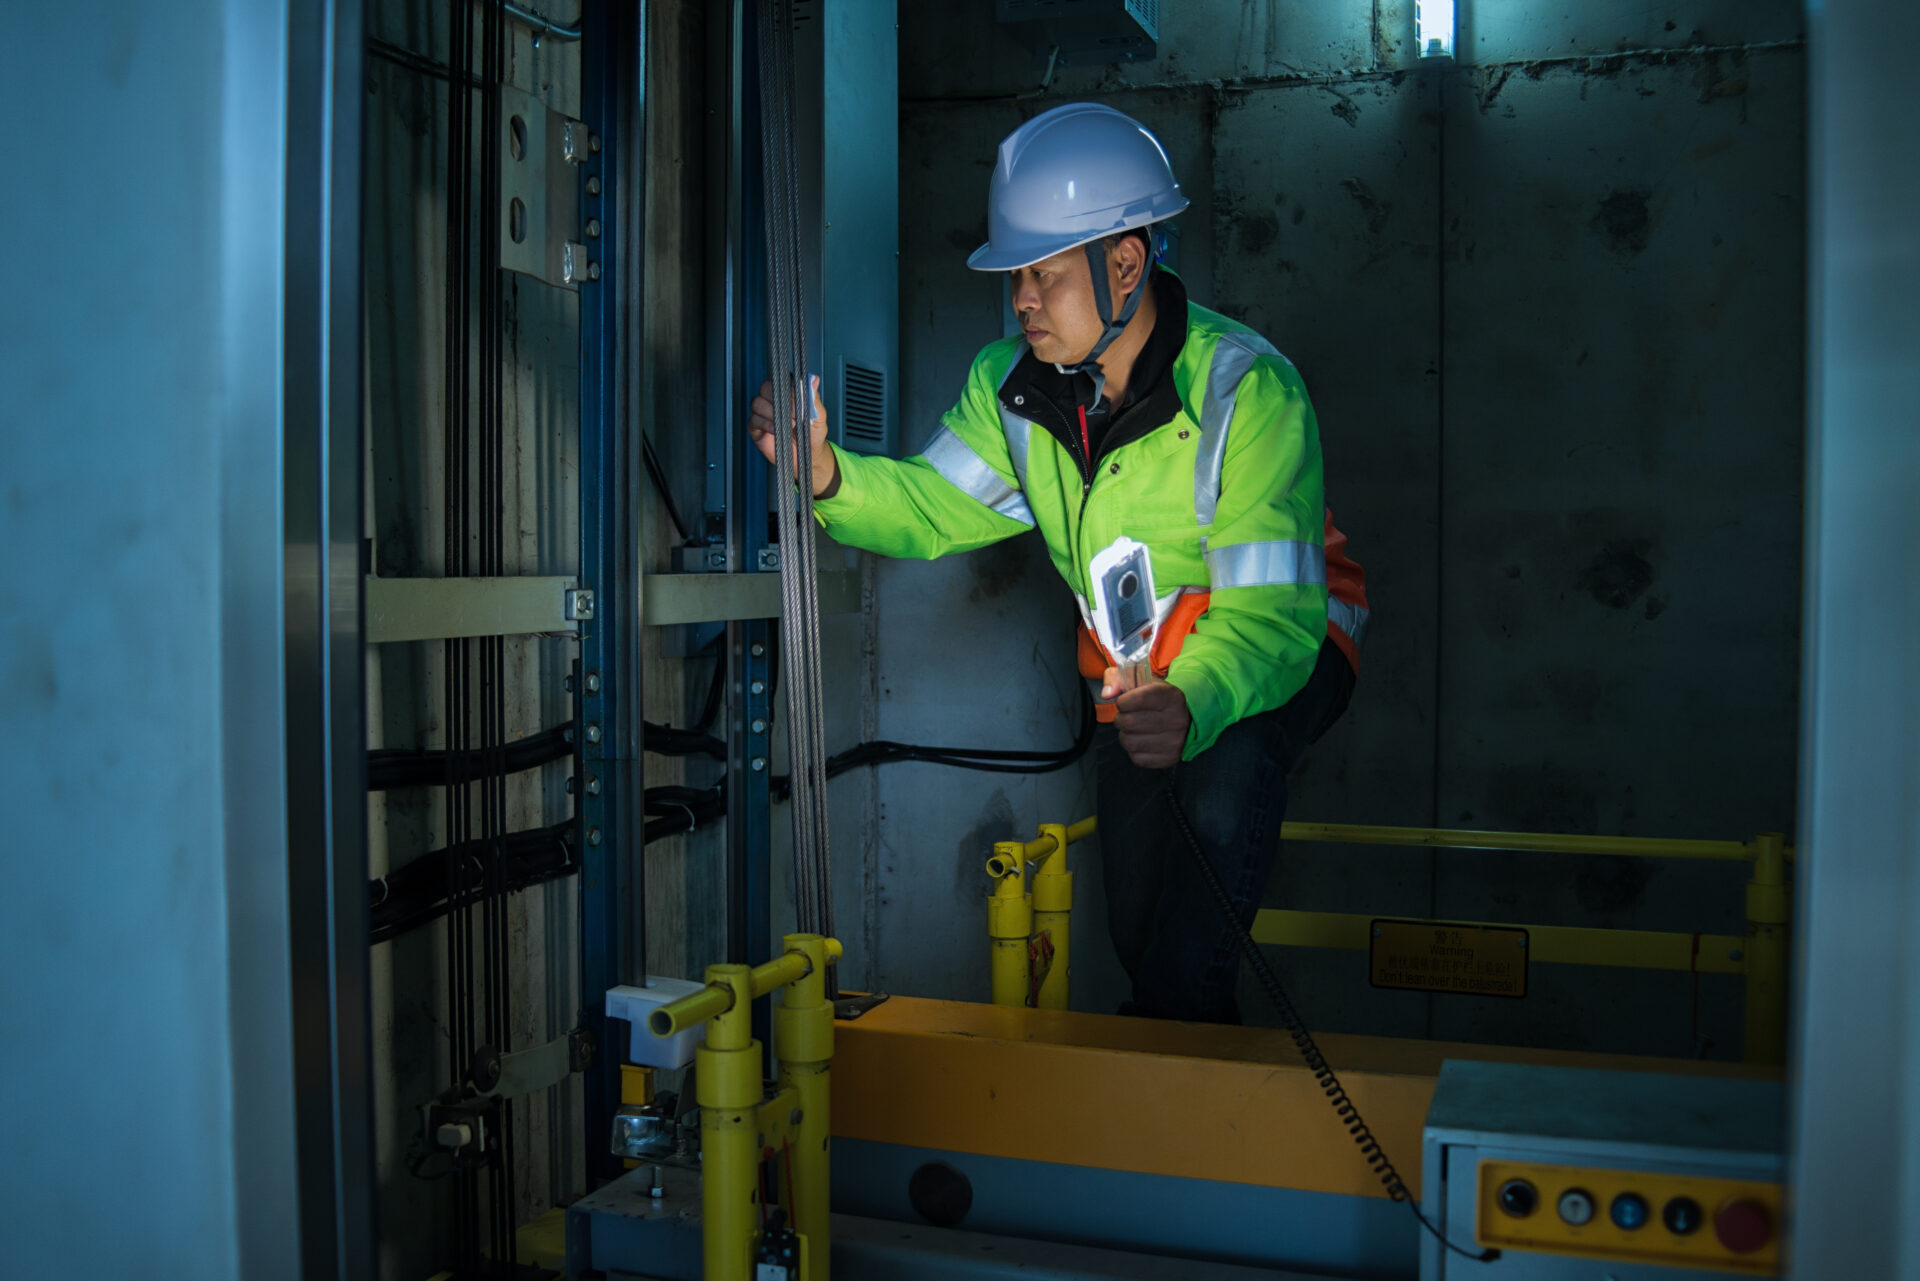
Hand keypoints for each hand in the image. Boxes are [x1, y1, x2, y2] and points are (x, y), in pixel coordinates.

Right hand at [748, 374, 837, 496]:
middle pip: (766, 388)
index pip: (782, 380)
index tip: (797, 399)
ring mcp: (762, 412)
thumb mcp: (819, 416)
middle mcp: (773, 400)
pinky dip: (765, 424)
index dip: (788, 388)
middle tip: (794, 414)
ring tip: (789, 425)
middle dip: (779, 401)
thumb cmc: (812, 434)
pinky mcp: (755, 427)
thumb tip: (814, 379)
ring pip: (757, 403)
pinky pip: (754, 420)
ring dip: (772, 413)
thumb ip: (814, 398)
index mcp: (787, 393)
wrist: (807, 457)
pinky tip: (776, 429)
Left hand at [1101, 666, 1189, 769]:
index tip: (1124, 702)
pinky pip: (1136, 757)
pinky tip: (1142, 740)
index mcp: (1172, 696)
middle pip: (1129, 723)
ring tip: (1133, 729)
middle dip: (1121, 719)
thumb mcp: (1140, 681)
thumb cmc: (1155, 698)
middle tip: (1126, 716)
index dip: (1123, 701)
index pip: (1138, 699)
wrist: (1181, 719)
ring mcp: (1174, 742)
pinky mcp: (1168, 759)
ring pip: (1129, 742)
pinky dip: (1133, 750)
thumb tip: (1106, 694)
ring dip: (1125, 735)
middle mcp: (1177, 720)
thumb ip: (1117, 679)